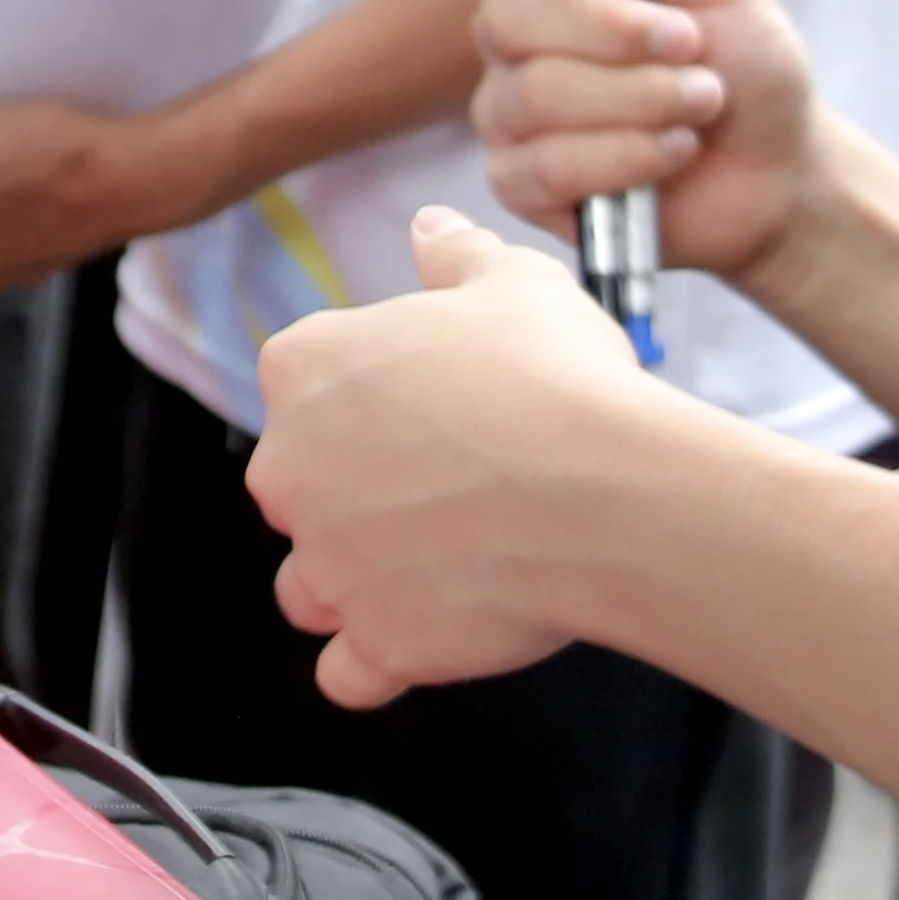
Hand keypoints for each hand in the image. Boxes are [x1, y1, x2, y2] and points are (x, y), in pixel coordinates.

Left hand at [254, 207, 666, 707]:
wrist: (609, 493)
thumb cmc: (561, 378)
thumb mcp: (515, 281)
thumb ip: (457, 254)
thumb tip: (430, 227)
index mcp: (306, 367)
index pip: (302, 378)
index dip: (368, 393)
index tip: (429, 403)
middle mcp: (290, 468)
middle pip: (296, 482)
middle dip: (352, 488)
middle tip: (447, 482)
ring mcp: (328, 564)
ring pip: (309, 582)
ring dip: (354, 576)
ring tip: (438, 562)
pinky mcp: (377, 643)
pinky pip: (350, 672)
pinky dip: (378, 660)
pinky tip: (429, 635)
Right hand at [464, 0, 817, 285]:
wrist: (779, 168)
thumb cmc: (747, 63)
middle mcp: (520, 32)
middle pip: (510, 12)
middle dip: (617, 34)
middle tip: (692, 45)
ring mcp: (511, 109)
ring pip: (534, 94)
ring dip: (639, 100)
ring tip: (700, 102)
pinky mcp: (521, 182)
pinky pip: (543, 166)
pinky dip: (626, 158)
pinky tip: (671, 153)